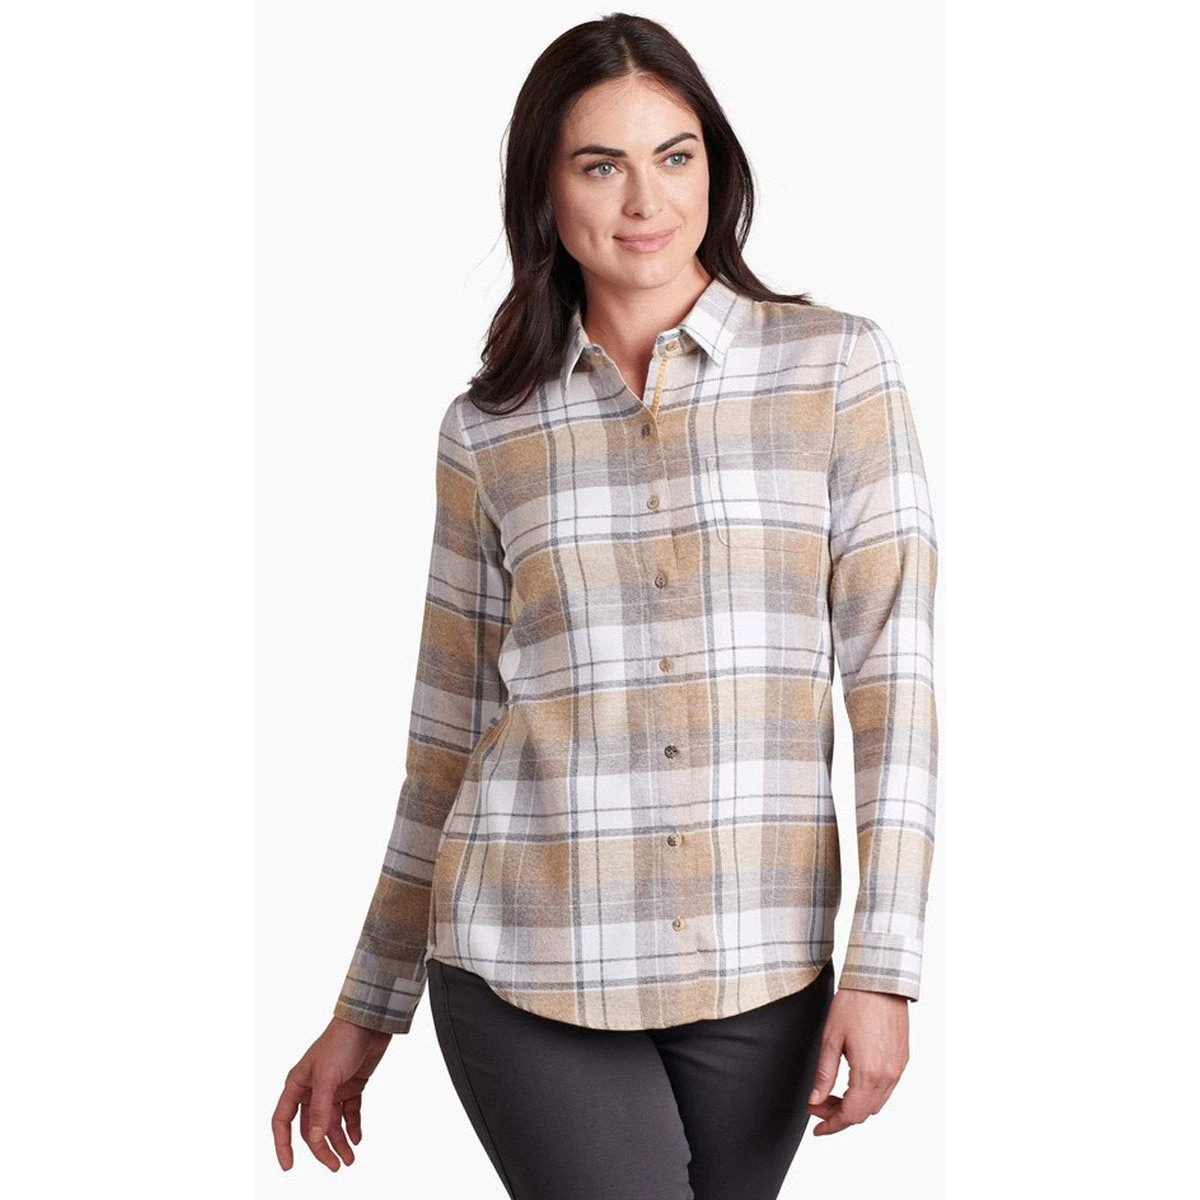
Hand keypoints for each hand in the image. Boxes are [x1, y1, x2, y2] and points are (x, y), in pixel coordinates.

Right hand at [271, 1017, 392, 1170]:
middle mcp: (313, 1089)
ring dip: (339, 1142)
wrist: (370, 1022)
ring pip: (331, 1123)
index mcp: (298, 1084)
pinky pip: (350, 1112)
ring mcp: (333, 1088)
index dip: (283, 1144)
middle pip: (311, 1127)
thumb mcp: (328, 1076)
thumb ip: (320, 1108)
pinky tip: (358, 1139)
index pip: (283, 1120)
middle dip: (321, 1148)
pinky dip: (353, 1126)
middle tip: (336, 1166)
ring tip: (350, 1159)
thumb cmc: (342, 1041)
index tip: (289, 1166)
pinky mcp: (352, 1085)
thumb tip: (315, 1139)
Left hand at [807, 988, 909, 1135]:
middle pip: (864, 1112)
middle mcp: (889, 1075)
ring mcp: (898, 1068)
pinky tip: (852, 1081)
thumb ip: (824, 1074)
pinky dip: (869, 1092)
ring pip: (877, 1102)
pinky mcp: (903, 1059)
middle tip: (818, 1105)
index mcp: (869, 1073)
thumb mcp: (831, 1039)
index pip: (850, 1114)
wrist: (879, 981)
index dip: (832, 1124)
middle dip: (840, 1114)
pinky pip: (887, 1087)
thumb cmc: (855, 1003)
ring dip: (855, 1104)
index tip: (818, 1128)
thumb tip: (815, 1099)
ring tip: (832, 1093)